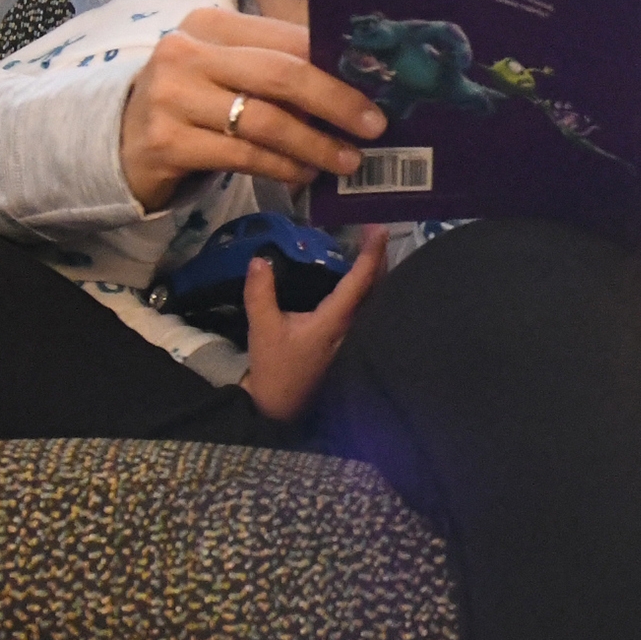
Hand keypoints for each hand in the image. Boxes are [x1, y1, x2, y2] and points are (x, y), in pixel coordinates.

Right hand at [117, 8, 382, 210]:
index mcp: (210, 24)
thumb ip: (275, 69)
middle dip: (336, 102)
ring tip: (345, 161)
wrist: (119, 140)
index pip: (287, 38)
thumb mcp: (225, 71)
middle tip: (374, 127)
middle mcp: (187, 52)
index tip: (376, 86)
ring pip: (265, 122)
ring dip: (314, 145)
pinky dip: (282, 167)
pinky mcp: (167, 142)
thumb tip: (352, 87)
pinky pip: (243, 156)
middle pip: (281, 75)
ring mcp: (172, 97)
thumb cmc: (191, 101)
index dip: (336, 63)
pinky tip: (303, 174)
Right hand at [240, 227, 388, 422]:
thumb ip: (260, 293)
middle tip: (374, 233)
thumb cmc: (276, 370)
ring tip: (371, 250)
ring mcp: (356, 338)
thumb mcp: (263, 329)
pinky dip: (368, 291)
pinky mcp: (351, 345)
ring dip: (376, 275)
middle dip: (380, 258)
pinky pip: (368, 310)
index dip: (372, 252)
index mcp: (337, 319)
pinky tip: (359, 283)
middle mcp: (355, 327)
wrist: (282, 410)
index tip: (378, 228)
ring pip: (375, 300)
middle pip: (378, 287)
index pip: (361, 280)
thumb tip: (260, 259)